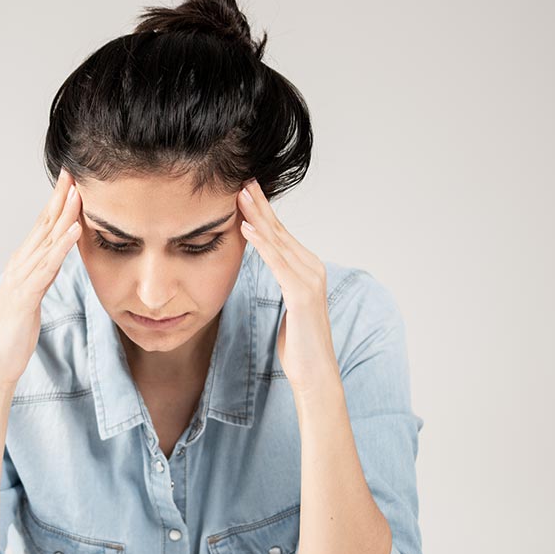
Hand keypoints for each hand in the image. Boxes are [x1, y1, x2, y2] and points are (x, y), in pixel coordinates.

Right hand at [0, 167, 81, 388]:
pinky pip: (47, 267)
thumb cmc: (13, 332)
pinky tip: (74, 231)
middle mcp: (20, 266)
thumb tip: (54, 260)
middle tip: (73, 172)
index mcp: (23, 265)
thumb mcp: (32, 296)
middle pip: (43, 225)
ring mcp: (21, 279)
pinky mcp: (26, 296)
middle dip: (59, 198)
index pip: (43, 227)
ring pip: (46, 241)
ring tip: (78, 193)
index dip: (57, 202)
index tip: (71, 180)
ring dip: (63, 215)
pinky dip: (61, 248)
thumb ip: (42, 275)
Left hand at [237, 178, 339, 395]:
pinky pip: (277, 263)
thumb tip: (270, 268)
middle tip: (241, 179)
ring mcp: (310, 280)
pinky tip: (246, 228)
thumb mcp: (288, 305)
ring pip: (278, 241)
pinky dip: (261, 244)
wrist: (315, 374)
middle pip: (280, 230)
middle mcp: (312, 268)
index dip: (263, 211)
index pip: (281, 234)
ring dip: (257, 216)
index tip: (245, 190)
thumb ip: (282, 282)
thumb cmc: (299, 345)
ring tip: (239, 195)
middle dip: (259, 204)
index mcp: (307, 269)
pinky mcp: (302, 294)